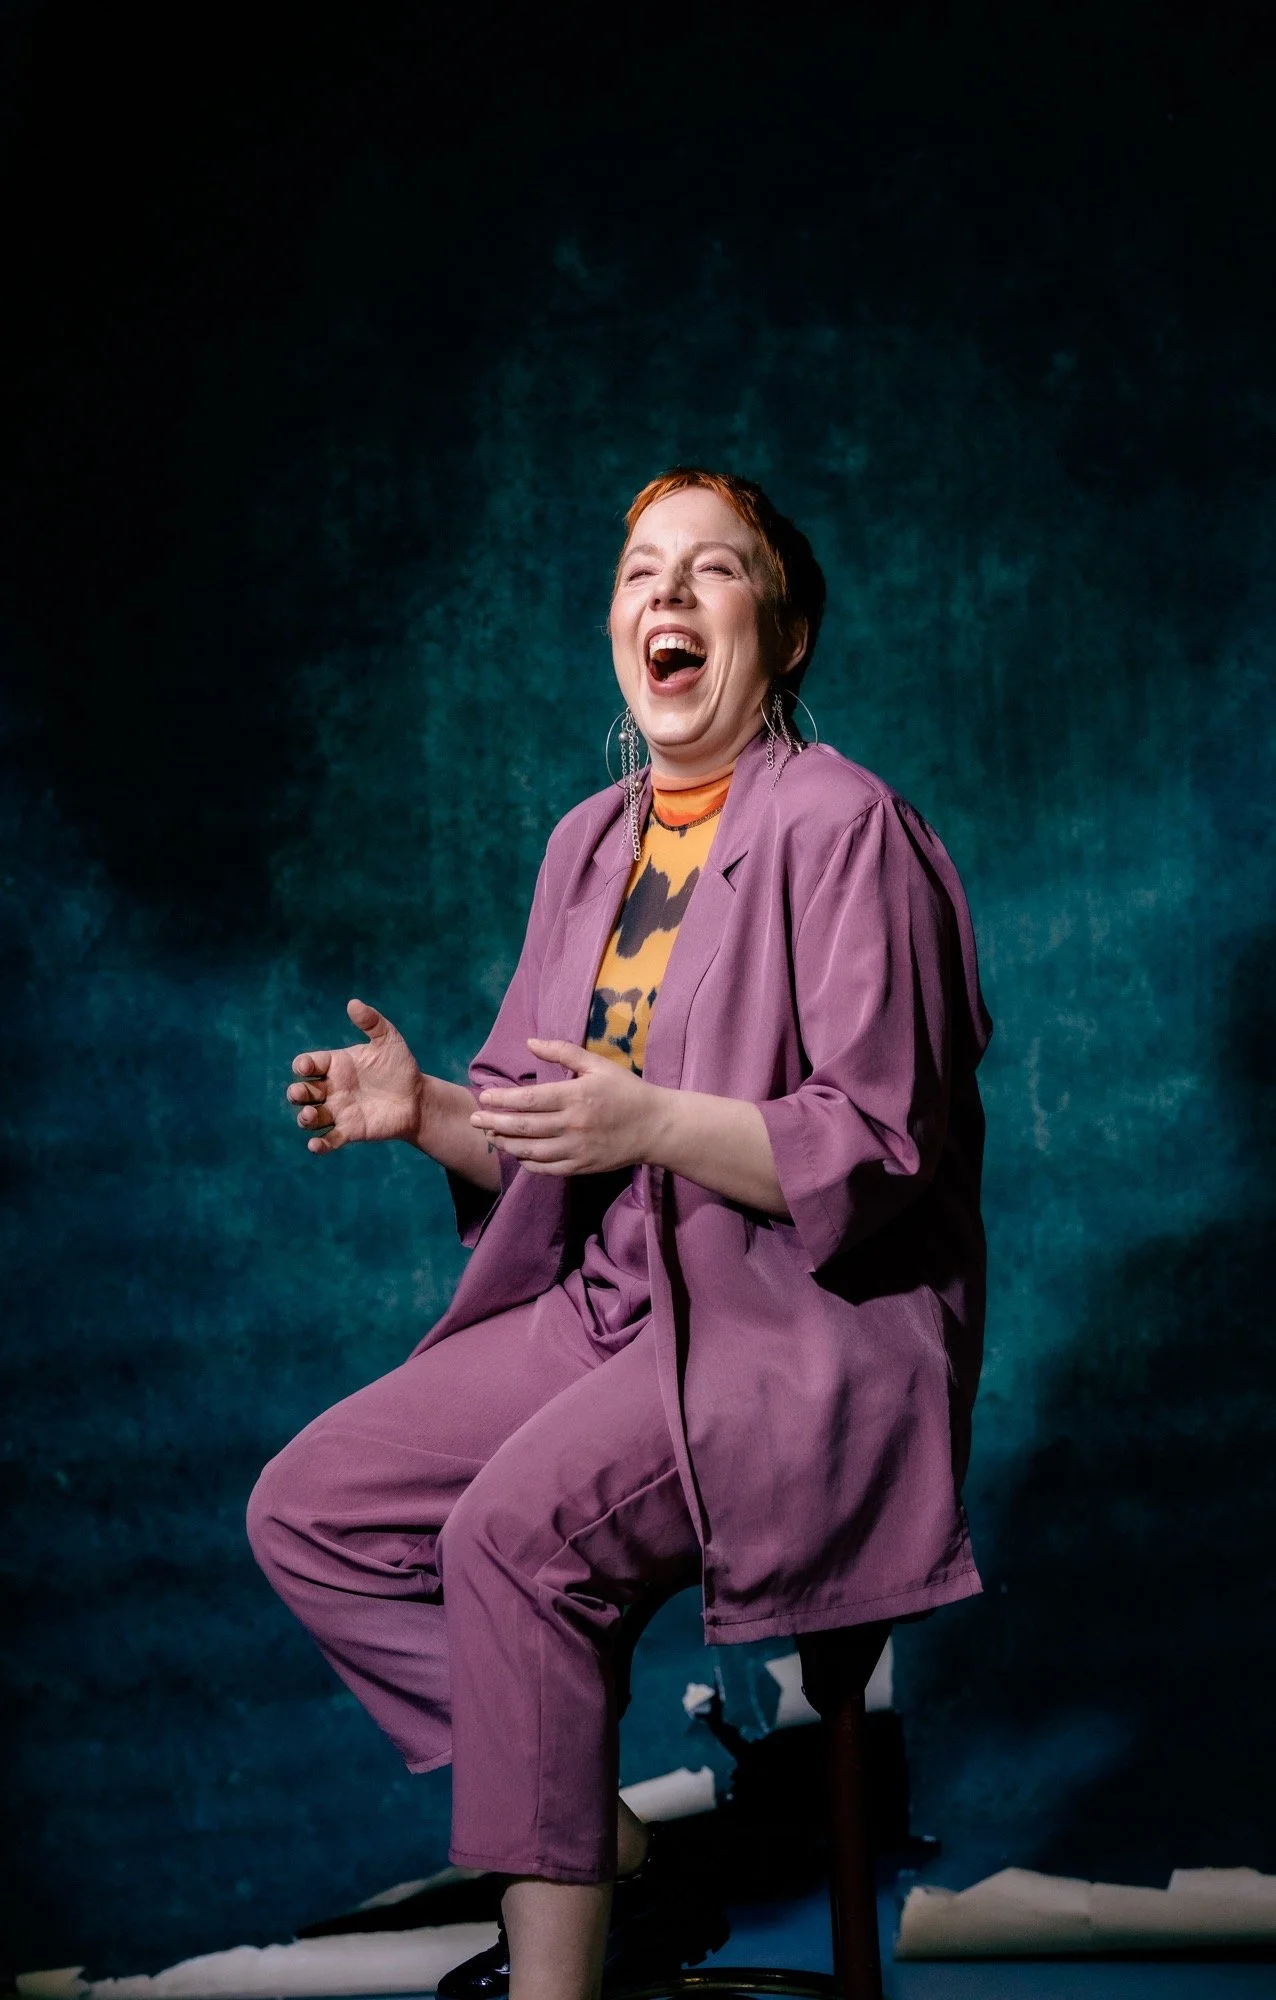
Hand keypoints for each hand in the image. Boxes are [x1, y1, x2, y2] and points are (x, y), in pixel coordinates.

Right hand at [287, 999, 425, 1154]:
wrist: (417, 1098)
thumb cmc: (400, 1067)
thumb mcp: (389, 1041)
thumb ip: (372, 1022)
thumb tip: (353, 1003)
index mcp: (335, 1065)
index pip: (308, 1064)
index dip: (302, 1066)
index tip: (307, 1067)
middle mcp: (331, 1089)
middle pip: (301, 1092)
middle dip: (296, 1094)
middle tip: (301, 1094)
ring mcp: (338, 1111)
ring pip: (309, 1117)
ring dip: (304, 1118)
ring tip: (310, 1116)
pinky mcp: (349, 1131)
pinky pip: (329, 1140)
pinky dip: (319, 1145)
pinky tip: (315, 1146)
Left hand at [469, 1037, 666, 1176]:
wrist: (655, 1127)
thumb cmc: (626, 1091)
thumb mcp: (598, 1064)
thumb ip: (563, 1052)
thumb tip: (529, 1042)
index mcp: (575, 1096)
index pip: (528, 1100)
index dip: (501, 1099)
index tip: (484, 1096)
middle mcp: (573, 1125)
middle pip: (522, 1127)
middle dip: (493, 1122)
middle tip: (474, 1119)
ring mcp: (576, 1149)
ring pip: (529, 1151)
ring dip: (504, 1144)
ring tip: (490, 1135)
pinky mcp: (581, 1167)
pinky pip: (545, 1168)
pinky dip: (526, 1162)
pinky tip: (516, 1153)